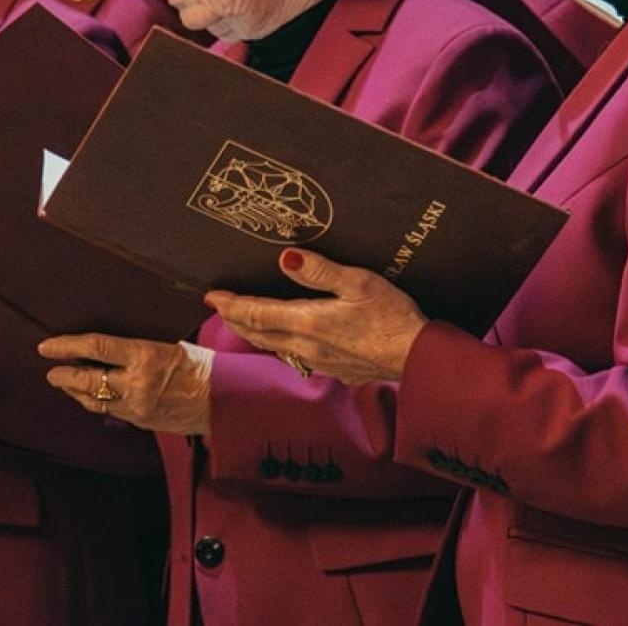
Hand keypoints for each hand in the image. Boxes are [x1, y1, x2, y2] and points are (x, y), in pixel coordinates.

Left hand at [38, 333, 212, 436]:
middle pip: (88, 378)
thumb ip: (138, 349)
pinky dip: (95, 401)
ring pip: (93, 400)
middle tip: (50, 369)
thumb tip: (107, 347)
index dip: (67, 346)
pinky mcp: (140, 421)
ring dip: (75, 391)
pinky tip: (89, 395)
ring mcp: (137, 406)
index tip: (47, 346)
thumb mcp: (170, 346)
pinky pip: (110, 410)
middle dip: (64, 374)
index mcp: (145, 356)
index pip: (96, 348)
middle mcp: (137, 383)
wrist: (224, 399)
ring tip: (63, 382)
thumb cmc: (201, 366)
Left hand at [205, 248, 427, 384]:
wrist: (415, 358)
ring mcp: (319, 362)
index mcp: (307, 322)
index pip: (257, 314)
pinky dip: (281, 345)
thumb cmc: (391, 317)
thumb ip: (320, 271)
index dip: (231, 305)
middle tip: (221, 307)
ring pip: (276, 347)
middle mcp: (306, 346)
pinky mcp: (334, 370)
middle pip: (259, 334)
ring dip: (256, 334)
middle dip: (237, 319)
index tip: (212, 296)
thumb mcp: (358, 282)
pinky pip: (297, 357)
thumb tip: (286, 257)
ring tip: (245, 323)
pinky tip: (288, 341)